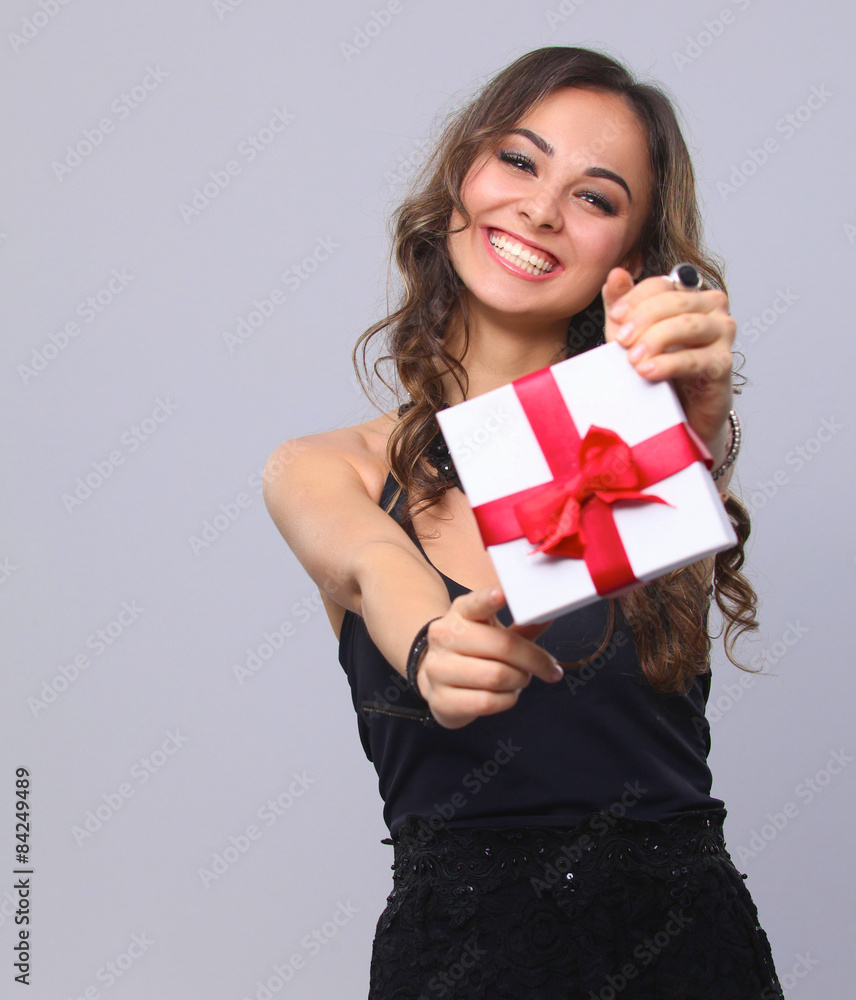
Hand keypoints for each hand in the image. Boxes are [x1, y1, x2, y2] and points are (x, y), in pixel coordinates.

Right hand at [416, 586, 563, 729]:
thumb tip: (549, 614)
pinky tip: (506, 694)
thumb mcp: (494, 631)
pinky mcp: (441, 699)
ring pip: (497, 677)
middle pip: (502, 645)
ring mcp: (438, 668)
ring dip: (520, 680)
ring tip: (520, 679)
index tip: (503, 593)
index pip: (476, 603)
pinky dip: (507, 699)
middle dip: (534, 660)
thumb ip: (523, 625)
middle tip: (548, 668)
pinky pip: (487, 702)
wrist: (438, 678)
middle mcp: (444, 636)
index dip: (490, 599)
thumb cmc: (475, 651)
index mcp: (461, 612)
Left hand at [601, 267, 735, 451]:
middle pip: (676, 301)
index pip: (661, 284)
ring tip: (633, 359)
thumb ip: (622, 305)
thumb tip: (616, 275)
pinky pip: (695, 359)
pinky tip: (648, 371)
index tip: (615, 316)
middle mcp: (712, 308)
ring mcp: (722, 335)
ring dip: (656, 340)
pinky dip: (668, 364)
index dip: (635, 297)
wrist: (679, 412)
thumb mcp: (632, 335)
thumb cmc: (658, 368)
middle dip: (644, 318)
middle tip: (621, 340)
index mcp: (689, 295)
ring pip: (688, 325)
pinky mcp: (722, 365)